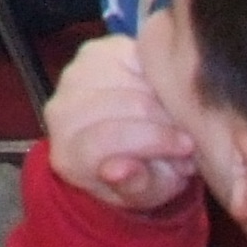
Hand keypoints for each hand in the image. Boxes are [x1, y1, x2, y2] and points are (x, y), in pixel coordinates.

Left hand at [44, 35, 200, 214]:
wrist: (126, 144)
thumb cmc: (139, 174)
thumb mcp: (147, 194)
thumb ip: (135, 187)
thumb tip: (119, 170)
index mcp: (69, 157)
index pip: (106, 139)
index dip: (153, 141)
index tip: (186, 147)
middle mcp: (60, 114)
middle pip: (122, 106)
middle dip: (163, 120)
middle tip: (186, 133)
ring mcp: (72, 78)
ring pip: (128, 81)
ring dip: (160, 98)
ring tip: (173, 118)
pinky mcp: (92, 52)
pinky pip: (130, 54)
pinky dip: (153, 73)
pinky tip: (160, 92)